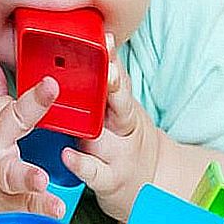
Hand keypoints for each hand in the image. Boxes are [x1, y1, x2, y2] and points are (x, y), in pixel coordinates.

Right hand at [0, 57, 66, 223]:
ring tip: (42, 180)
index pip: (14, 101)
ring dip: (29, 176)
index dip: (35, 93)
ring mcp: (2, 177)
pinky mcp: (9, 202)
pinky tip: (56, 209)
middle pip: (15, 122)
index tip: (52, 83)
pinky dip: (39, 208)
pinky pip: (26, 206)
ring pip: (16, 174)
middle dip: (32, 107)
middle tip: (49, 92)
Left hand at [60, 34, 162, 223]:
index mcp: (123, 106)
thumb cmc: (126, 140)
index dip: (112, 59)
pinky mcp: (109, 180)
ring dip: (93, 125)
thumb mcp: (124, 110)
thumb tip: (97, 41)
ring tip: (80, 114)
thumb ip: (110, 84)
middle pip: (120, 103)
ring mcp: (117, 154)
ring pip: (104, 137)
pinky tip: (68, 156)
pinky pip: (95, 172)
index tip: (106, 39)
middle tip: (106, 71)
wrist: (155, 185)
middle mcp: (123, 128)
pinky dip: (81, 165)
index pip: (119, 77)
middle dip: (113, 86)